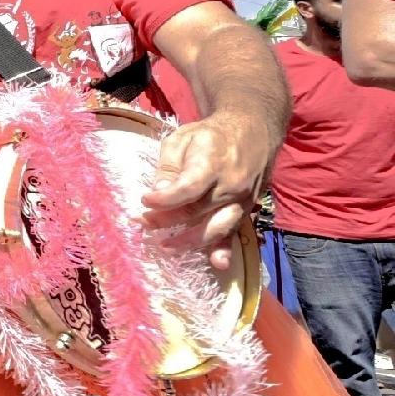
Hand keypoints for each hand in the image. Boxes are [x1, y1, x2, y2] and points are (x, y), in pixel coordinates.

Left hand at [141, 110, 271, 271]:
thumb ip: (169, 166)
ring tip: (165, 246)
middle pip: (196, 211)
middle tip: (143, 222)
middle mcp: (230, 185)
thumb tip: (157, 192)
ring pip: (216, 227)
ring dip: (189, 241)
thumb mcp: (182, 139)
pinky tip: (218, 264)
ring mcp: (241, 200)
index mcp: (212, 163)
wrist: (252, 132)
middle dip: (166, 220)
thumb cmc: (209, 135)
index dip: (164, 199)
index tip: (144, 201)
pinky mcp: (246, 209)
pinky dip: (226, 249)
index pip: (187, 188)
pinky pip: (235, 232)